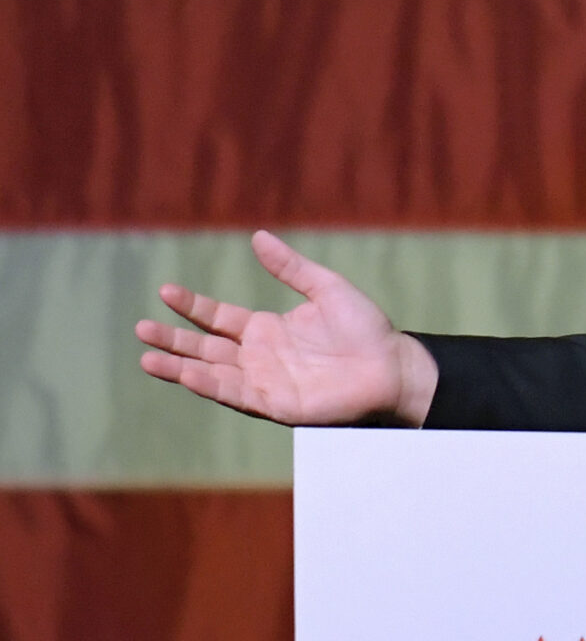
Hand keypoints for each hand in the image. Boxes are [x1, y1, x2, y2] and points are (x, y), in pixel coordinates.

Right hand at [135, 230, 437, 427]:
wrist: (391, 365)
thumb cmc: (365, 328)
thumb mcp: (325, 288)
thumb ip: (290, 267)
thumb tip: (258, 236)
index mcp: (267, 329)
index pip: (218, 318)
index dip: (192, 306)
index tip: (165, 291)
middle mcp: (259, 356)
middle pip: (205, 347)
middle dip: (173, 339)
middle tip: (139, 329)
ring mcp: (263, 381)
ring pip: (211, 373)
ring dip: (180, 366)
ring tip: (146, 357)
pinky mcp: (274, 404)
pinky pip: (236, 394)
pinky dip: (210, 385)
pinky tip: (188, 374)